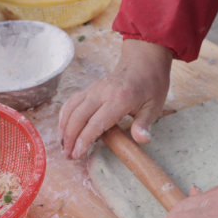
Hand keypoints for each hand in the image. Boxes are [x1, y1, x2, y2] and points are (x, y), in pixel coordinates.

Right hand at [59, 39, 172, 158]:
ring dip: (64, 129)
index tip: (77, 154)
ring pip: (71, 109)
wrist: (144, 60)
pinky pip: (72, 102)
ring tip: (63, 147)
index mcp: (119, 99)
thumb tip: (142, 139)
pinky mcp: (90, 89)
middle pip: (78, 117)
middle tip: (68, 156)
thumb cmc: (151, 84)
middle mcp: (102, 93)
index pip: (95, 123)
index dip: (84, 140)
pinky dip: (64, 117)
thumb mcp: (154, 106)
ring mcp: (93, 89)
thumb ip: (145, 124)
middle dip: (70, 139)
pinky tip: (63, 129)